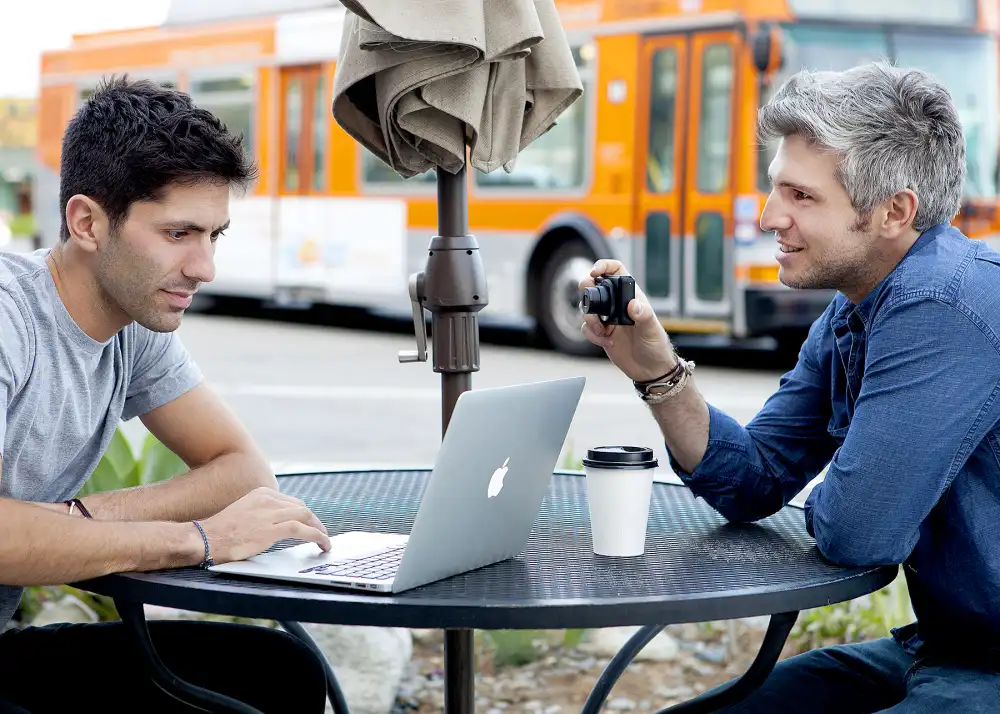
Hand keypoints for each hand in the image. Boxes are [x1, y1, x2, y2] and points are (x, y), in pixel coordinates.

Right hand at [198, 487, 331, 563]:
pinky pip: (302, 529)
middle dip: (314, 522)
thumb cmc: (220, 532)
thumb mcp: (244, 513)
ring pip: (306, 516)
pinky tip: (322, 544)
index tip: (311, 525)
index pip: (292, 502)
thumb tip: (277, 526)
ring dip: (320, 530)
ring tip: (325, 542)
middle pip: (301, 508)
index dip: (305, 515)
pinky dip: (317, 536)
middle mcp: (267, 499)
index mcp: (261, 494)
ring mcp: (269, 513)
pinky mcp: (270, 529)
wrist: (203, 539)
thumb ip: (261, 514)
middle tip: (321, 535)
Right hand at [579, 259, 675, 381]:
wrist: (650, 369)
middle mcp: (618, 304)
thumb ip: (643, 315)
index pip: (616, 270)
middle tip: (587, 299)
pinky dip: (592, 334)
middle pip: (595, 285)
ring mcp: (608, 318)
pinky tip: (606, 343)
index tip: (594, 272)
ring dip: (590, 319)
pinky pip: (586, 328)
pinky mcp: (601, 333)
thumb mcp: (652, 329)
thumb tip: (632, 304)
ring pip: (587, 308)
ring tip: (603, 332)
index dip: (604, 266)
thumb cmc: (656, 346)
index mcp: (631, 296)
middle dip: (587, 290)